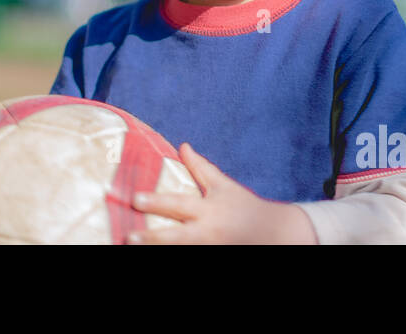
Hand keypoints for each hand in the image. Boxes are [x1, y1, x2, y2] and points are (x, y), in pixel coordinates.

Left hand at [126, 142, 317, 243]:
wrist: (276, 234)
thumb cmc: (246, 207)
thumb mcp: (224, 186)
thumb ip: (201, 169)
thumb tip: (183, 146)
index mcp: (209, 210)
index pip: (179, 204)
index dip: (156, 201)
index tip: (135, 198)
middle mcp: (208, 232)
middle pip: (176, 237)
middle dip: (151, 238)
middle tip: (128, 236)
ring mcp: (210, 249)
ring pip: (181, 251)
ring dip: (157, 250)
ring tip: (132, 248)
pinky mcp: (213, 257)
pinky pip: (191, 258)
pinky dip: (175, 255)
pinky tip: (155, 255)